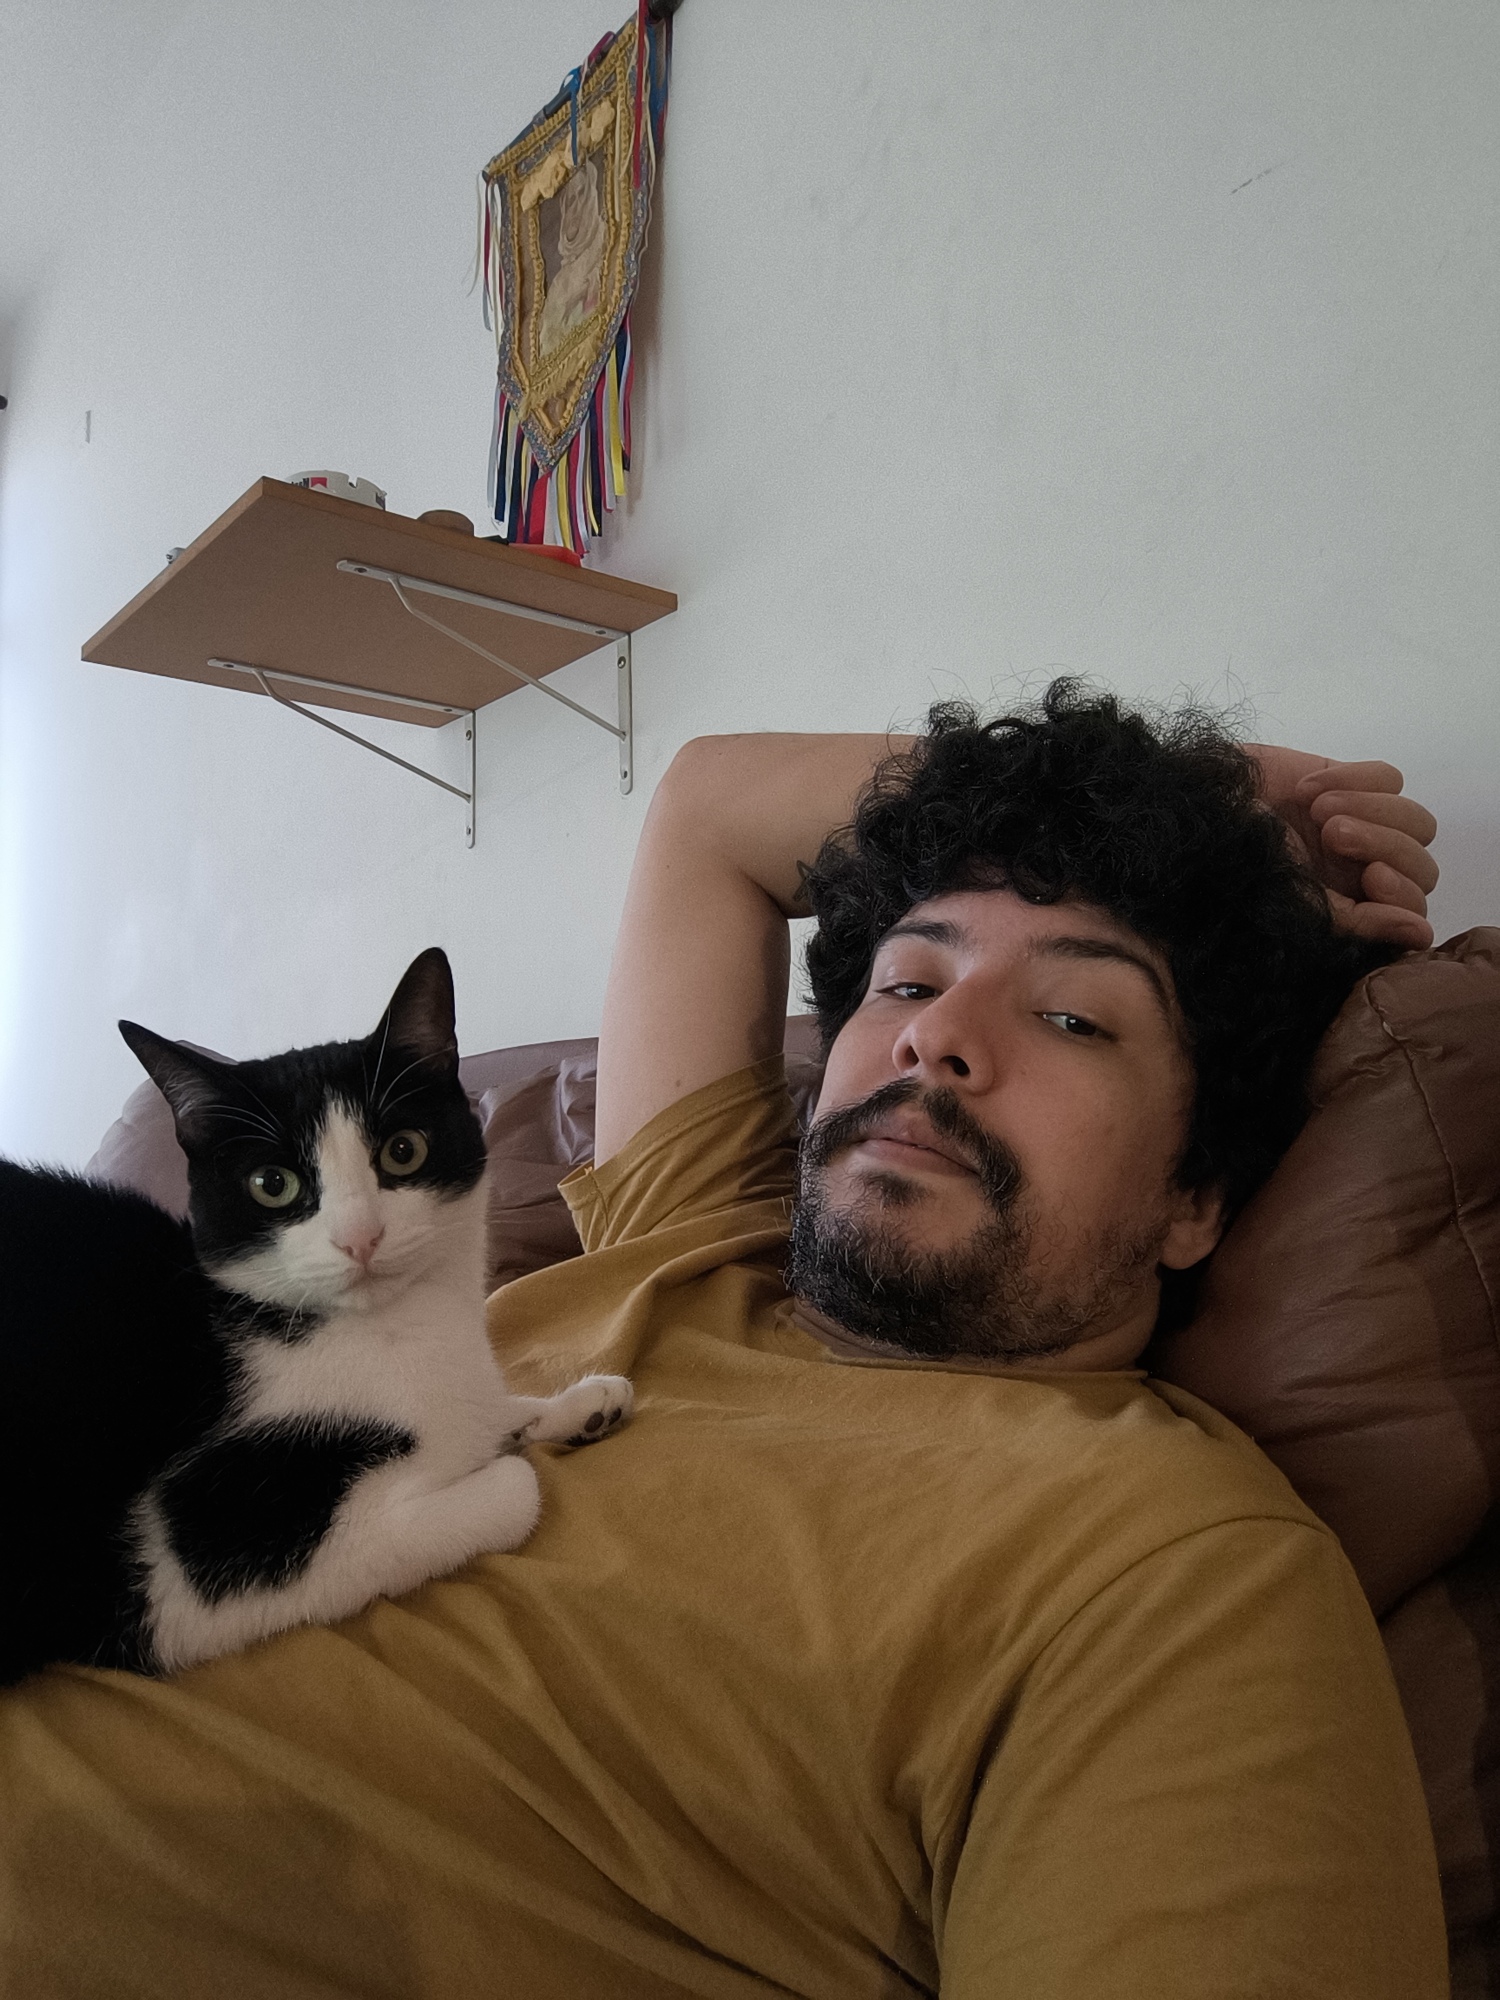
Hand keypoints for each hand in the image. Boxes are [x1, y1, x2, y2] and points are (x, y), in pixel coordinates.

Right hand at [1243, 745, 1438, 949]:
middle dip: (1384, 844)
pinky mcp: (1350, 782)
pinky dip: (1354, 778)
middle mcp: (1361, 871)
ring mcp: (1361, 825)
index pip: (1414, 907)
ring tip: (1317, 809)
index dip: (1404, 891)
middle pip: (1422, 862)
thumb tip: (1422, 935)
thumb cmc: (1238, 866)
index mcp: (1352, 909)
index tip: (1372, 876)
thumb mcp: (1298, 904)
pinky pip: (1391, 778)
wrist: (1195, 809)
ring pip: (1415, 818)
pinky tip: (1308, 788)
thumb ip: (1361, 922)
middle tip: (1332, 834)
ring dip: (1369, 809)